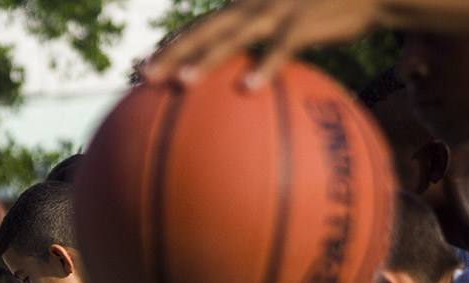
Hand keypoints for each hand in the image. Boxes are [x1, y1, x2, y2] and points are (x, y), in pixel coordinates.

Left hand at [141, 0, 379, 88]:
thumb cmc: (328, 13)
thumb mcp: (289, 26)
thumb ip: (264, 48)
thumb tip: (245, 86)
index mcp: (244, 6)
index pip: (199, 26)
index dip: (170, 45)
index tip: (139, 68)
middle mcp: (252, 4)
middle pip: (203, 30)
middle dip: (170, 53)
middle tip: (141, 77)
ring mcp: (276, 10)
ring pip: (232, 36)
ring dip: (205, 60)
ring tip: (180, 84)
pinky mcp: (303, 21)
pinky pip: (280, 47)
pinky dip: (264, 66)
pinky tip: (249, 88)